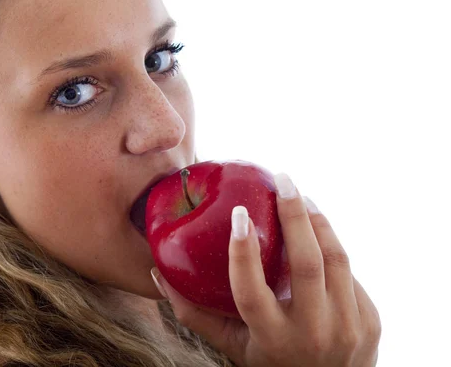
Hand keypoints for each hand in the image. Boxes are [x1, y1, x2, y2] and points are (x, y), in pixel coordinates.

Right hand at [151, 173, 380, 366]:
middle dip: (294, 214)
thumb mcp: (233, 345)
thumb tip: (159, 273)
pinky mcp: (370, 320)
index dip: (242, 252)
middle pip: (307, 263)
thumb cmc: (271, 362)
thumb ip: (195, 314)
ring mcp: (347, 327)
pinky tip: (317, 233)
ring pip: (336, 259)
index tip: (237, 215)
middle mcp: (312, 333)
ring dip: (318, 221)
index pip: (251, 292)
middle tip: (283, 180)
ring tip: (300, 197)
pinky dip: (330, 247)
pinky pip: (349, 273)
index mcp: (271, 339)